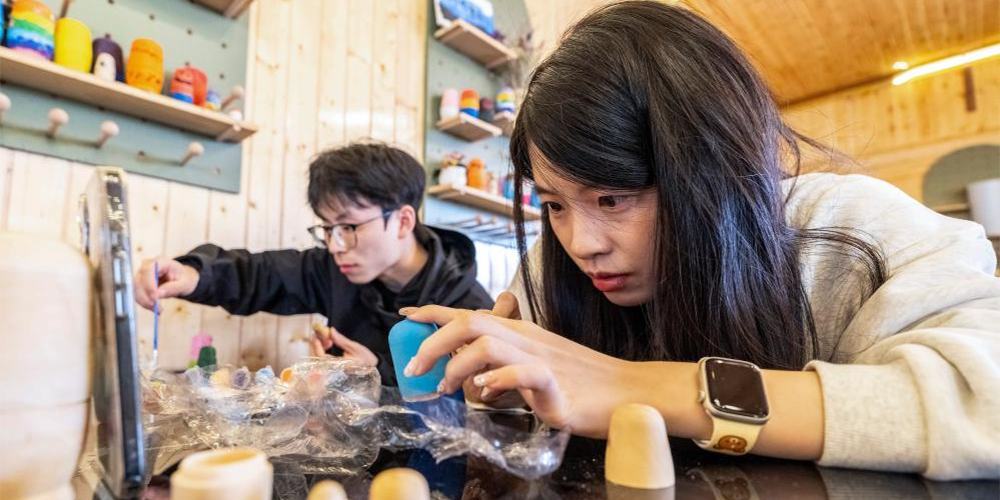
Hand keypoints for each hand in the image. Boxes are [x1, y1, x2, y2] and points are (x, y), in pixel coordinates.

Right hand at [134, 258, 199, 309]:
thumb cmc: (184, 278)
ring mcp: (142, 274)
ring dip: (145, 301)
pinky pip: (137, 294)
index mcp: (161, 261)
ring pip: (136, 289)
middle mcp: (148, 266)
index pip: (148, 269)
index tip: (154, 297)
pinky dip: (144, 303)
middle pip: (139, 280)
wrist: (181, 279)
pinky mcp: (140, 283)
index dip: (149, 283)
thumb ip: (173, 287)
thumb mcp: (185, 283)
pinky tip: (154, 308)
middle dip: (146, 296)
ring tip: (158, 309)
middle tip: (156, 307)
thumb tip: (158, 293)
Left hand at [310, 323, 378, 366]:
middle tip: (325, 336)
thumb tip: (331, 331)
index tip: (317, 338)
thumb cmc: (365, 358)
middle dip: (318, 346)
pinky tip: (329, 345)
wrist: (373, 367)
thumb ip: (342, 340)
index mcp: (339, 367)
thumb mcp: (355, 347)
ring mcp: (333, 371)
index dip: (318, 347)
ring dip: (320, 348)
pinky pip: (323, 360)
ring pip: (320, 360)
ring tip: (329, 340)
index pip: (323, 358)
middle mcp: (334, 371)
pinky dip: (323, 351)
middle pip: (318, 359)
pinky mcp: (333, 369)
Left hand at [400, 301, 640, 437]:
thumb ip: (503, 364)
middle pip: (471, 322)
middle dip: (433, 341)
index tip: (405, 315)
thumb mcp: (535, 365)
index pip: (469, 313)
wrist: (628, 390)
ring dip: (458, 364)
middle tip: (414, 367)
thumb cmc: (583, 381)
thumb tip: (470, 375)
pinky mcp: (556, 384)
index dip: (433, 312)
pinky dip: (498, 381)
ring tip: (445, 387)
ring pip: (488, 343)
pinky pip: (523, 374)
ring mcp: (541, 358)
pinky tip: (485, 393)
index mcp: (519, 332)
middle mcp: (526, 338)